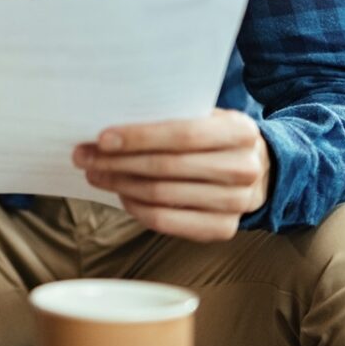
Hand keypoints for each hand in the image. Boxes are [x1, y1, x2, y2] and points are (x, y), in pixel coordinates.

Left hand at [73, 108, 271, 241]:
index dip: (139, 137)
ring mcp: (236, 204)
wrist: (260, 169)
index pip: (183, 135)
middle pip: (166, 168)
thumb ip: (172, 116)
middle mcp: (244, 169)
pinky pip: (167, 221)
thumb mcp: (206, 116)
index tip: (102, 138)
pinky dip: (136, 208)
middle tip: (84, 156)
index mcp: (241, 132)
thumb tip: (111, 124)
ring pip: (162, 195)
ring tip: (95, 173)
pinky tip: (120, 194)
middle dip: (118, 162)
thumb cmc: (216, 137)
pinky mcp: (223, 229)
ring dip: (120, 184)